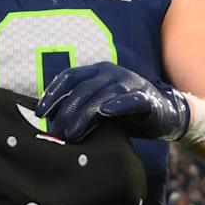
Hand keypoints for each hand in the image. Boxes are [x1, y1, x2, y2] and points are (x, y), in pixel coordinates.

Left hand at [35, 61, 190, 141]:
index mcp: (96, 71)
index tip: (38, 112)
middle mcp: (111, 72)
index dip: (52, 93)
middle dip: (66, 111)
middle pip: (82, 89)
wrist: (165, 115)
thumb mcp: (98, 108)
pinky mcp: (146, 98)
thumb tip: (49, 122)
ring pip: (102, 96)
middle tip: (55, 132)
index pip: (69, 77)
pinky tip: (106, 113)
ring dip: (84, 114)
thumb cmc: (124, 113)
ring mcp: (129, 83)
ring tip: (71, 133)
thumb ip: (78, 109)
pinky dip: (117, 105)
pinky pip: (130, 100)